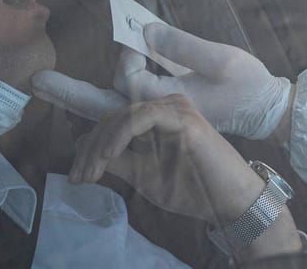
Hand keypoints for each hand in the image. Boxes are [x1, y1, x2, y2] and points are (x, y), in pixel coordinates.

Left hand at [32, 22, 292, 139]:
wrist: (269, 112)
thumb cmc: (249, 87)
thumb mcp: (221, 62)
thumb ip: (181, 46)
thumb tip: (145, 31)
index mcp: (169, 102)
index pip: (127, 82)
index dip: (128, 58)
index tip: (141, 38)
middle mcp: (160, 110)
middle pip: (104, 105)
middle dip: (70, 93)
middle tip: (37, 84)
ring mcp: (163, 113)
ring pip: (114, 106)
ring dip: (85, 96)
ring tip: (52, 87)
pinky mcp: (170, 110)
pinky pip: (131, 102)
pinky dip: (116, 86)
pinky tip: (106, 76)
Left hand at [69, 93, 301, 256]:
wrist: (230, 201)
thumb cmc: (193, 188)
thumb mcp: (144, 175)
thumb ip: (117, 160)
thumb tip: (81, 147)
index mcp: (157, 118)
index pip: (112, 123)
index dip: (88, 148)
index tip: (75, 177)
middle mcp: (166, 106)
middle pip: (112, 118)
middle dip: (90, 149)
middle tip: (78, 178)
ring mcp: (176, 108)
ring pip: (123, 116)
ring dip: (101, 146)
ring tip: (91, 174)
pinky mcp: (183, 117)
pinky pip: (142, 118)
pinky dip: (120, 136)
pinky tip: (109, 158)